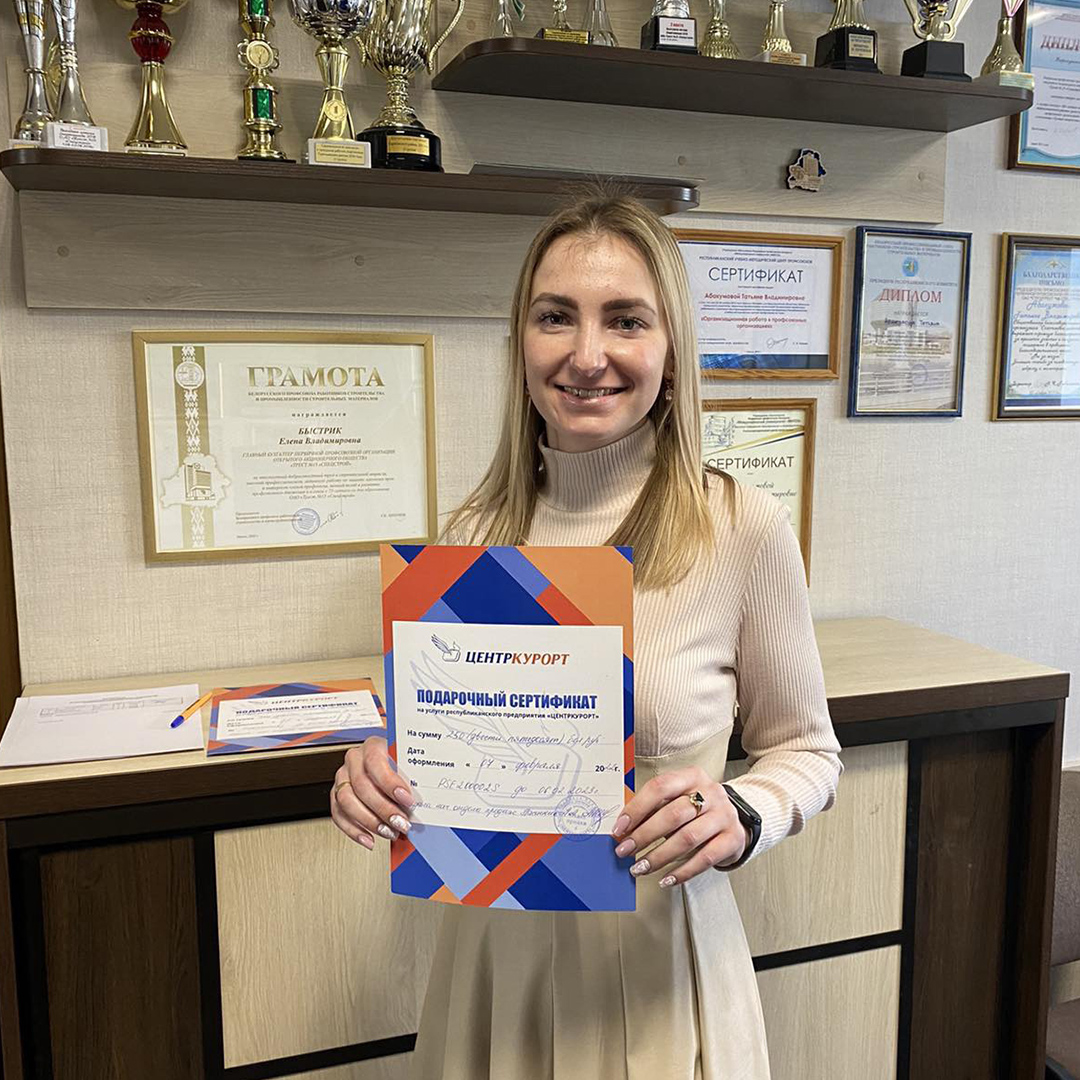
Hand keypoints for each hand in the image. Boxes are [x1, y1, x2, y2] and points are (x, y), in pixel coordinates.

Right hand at [330, 737, 418, 848]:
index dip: (390, 783)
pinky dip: (354, 830)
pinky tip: (369, 838)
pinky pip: (338, 814)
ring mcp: (343, 776)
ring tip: (388, 832)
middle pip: (361, 785)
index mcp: (372, 746)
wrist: (388, 761)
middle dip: (383, 809)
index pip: (375, 762)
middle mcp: (354, 759)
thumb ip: (412, 777)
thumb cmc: (399, 762)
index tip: (407, 799)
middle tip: (401, 822)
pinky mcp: (337, 794)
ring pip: (347, 801)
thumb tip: (423, 799)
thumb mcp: (408, 762)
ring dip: (369, 821)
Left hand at [611, 767, 748, 887]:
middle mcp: (711, 793)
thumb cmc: (697, 810)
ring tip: (640, 867)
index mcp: (691, 776)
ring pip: (687, 838)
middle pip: (673, 814)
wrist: (735, 819)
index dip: (637, 808)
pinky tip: (666, 879)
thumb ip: (653, 809)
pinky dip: (683, 871)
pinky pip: (705, 858)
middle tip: (625, 850)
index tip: (620, 828)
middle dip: (644, 835)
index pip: (660, 787)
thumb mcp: (677, 799)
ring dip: (659, 856)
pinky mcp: (733, 839)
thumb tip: (623, 829)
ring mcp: (724, 815)